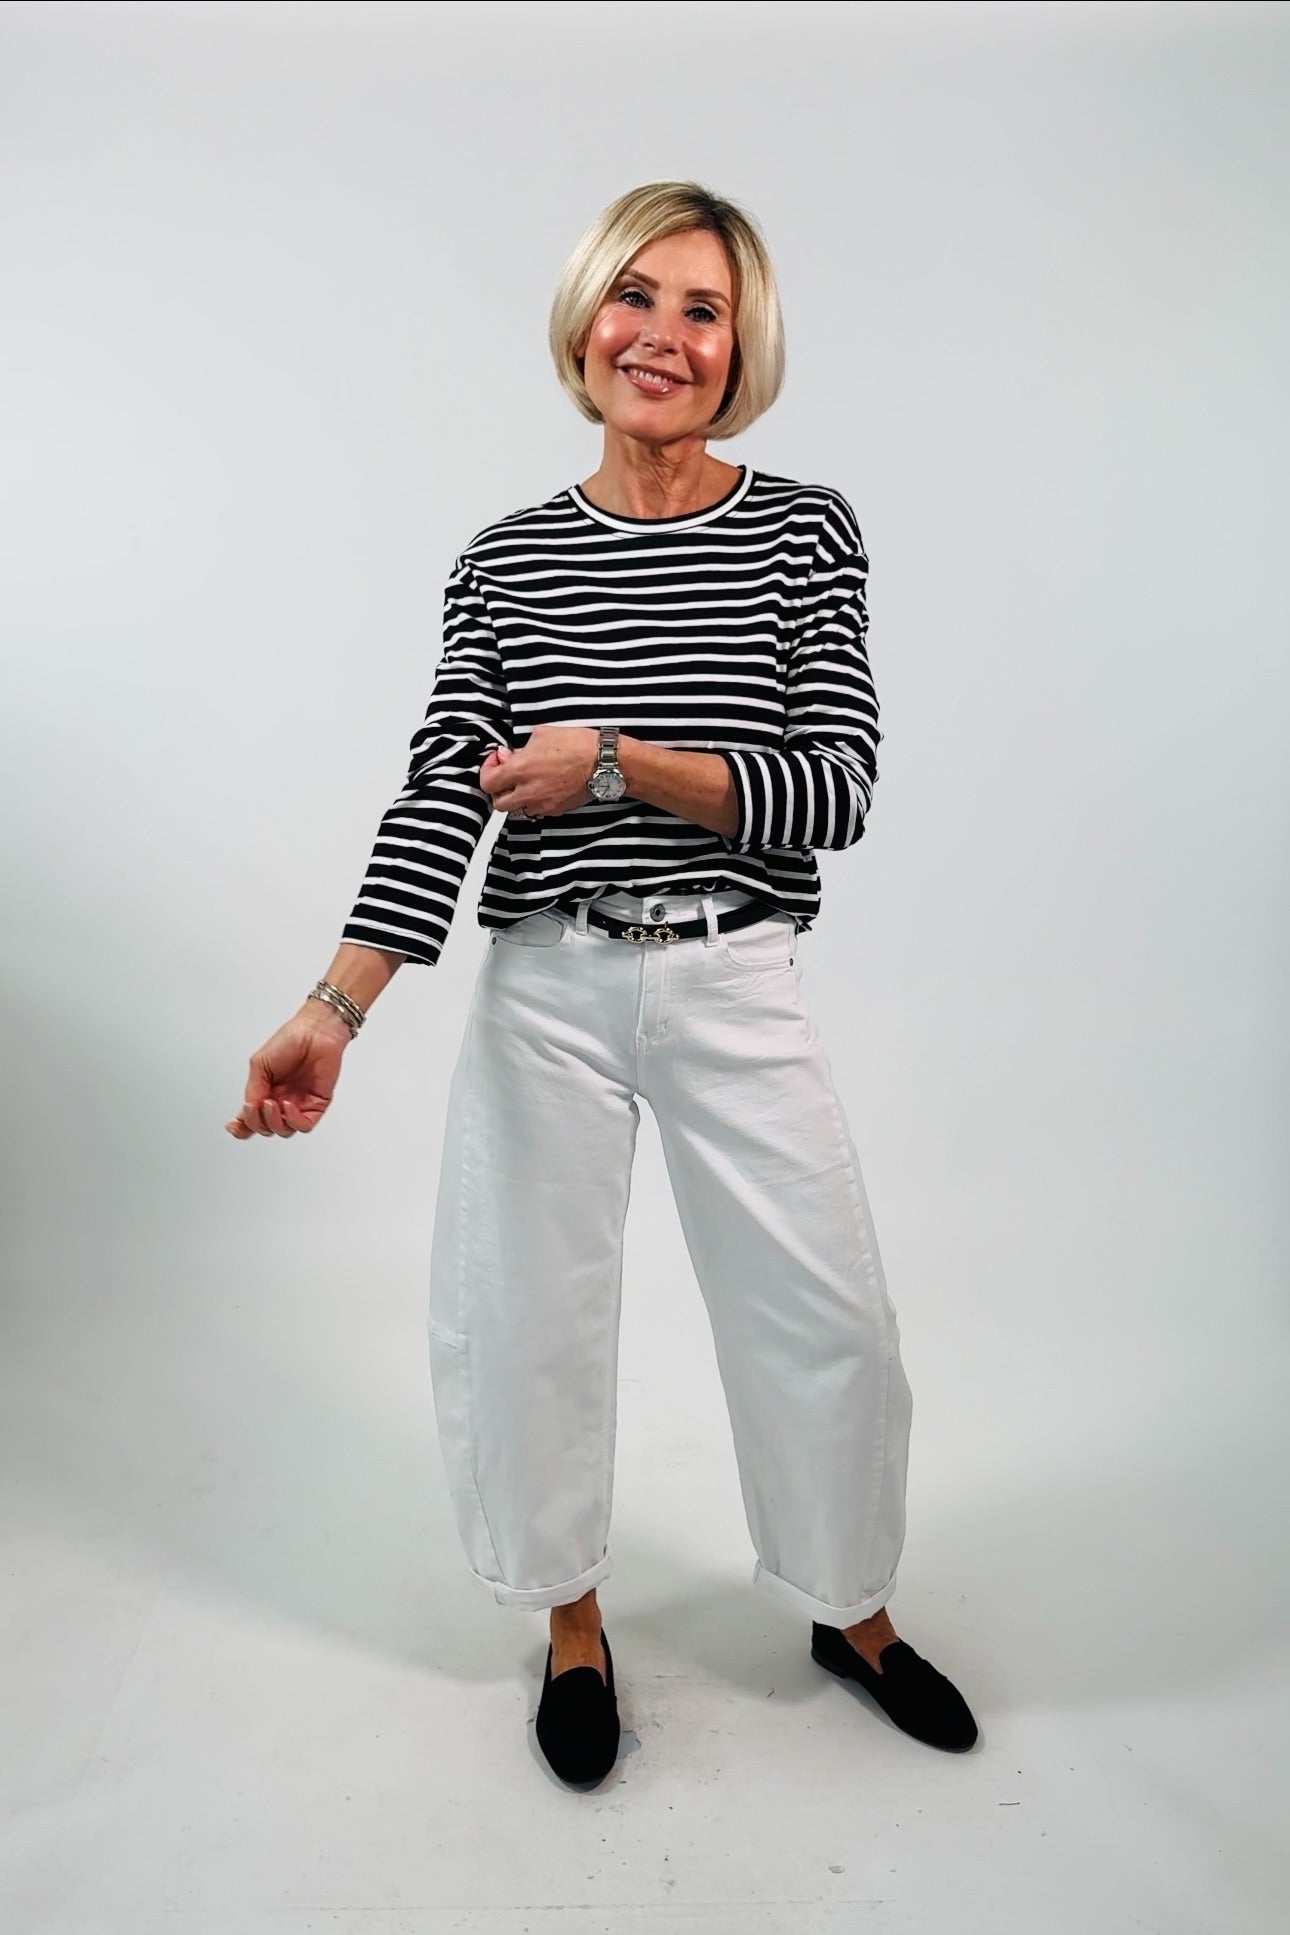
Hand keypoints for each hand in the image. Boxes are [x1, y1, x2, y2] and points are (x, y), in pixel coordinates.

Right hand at [225, 1005, 350, 1139]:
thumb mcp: (259, 1065)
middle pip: (266, 1128)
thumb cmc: (290, 1041)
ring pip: (284, 1131)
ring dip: (274, 1122)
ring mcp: (299, 1104)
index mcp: (265, 1091)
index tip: (234, 1127)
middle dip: (257, 1123)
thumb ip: (253, 1090)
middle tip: (257, 1106)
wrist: (315, 1031)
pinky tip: (288, 1104)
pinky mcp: (317, 1104)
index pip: (252, 1117)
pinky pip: (305, 1125)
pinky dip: (293, 1120)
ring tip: (272, 1103)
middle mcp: (281, 1100)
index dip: (242, 1127)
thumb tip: (248, 1110)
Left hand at [479, 727, 599, 818]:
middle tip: (507, 776)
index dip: (487, 770)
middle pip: (498, 803)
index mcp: (520, 770)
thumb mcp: (542, 734)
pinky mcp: (557, 810)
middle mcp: (529, 792)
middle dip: (499, 790)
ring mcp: (543, 804)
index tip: (497, 760)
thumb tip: (508, 756)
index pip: (487, 782)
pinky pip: (538, 811)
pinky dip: (535, 802)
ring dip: (517, 799)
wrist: (605, 762)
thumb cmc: (577, 744)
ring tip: (525, 784)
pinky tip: (544, 788)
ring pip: (518, 810)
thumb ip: (520, 749)